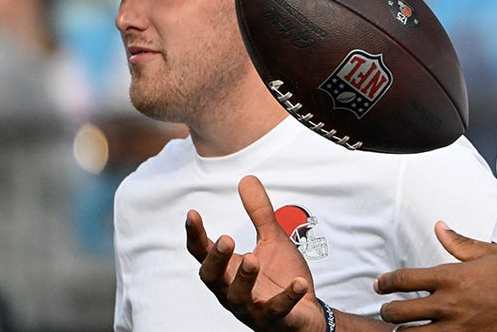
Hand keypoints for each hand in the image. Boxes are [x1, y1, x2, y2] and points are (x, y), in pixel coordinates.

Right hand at [185, 175, 326, 331]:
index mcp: (228, 270)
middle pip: (212, 278)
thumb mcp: (271, 240)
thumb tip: (247, 179)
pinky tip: (300, 283)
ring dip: (243, 278)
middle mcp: (232, 290)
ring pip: (237, 297)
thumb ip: (259, 213)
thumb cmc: (279, 277)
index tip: (192, 213)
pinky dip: (288, 297)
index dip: (196, 235)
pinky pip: (278, 310)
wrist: (304, 313)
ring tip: (252, 259)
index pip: (203, 253)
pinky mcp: (275, 319)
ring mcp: (252, 308)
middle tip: (226, 239)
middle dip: (216, 259)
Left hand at [375, 222, 496, 329]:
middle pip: (400, 312)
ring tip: (402, 328)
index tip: (379, 284)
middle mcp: (449, 306)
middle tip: (386, 309)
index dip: (386, 281)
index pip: (406, 279)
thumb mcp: (492, 253)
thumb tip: (440, 227)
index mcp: (453, 278)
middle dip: (387, 311)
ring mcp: (456, 330)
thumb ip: (460, 242)